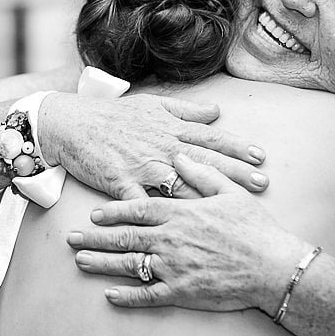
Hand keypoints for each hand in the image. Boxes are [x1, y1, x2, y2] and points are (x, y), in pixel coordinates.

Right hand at [38, 92, 267, 200]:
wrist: (72, 124)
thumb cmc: (112, 115)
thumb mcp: (151, 104)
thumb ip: (185, 109)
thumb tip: (216, 112)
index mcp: (169, 129)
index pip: (210, 138)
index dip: (236, 147)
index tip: (260, 156)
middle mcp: (161, 147)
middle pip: (205, 162)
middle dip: (235, 173)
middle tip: (262, 183)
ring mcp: (142, 167)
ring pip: (182, 185)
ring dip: (209, 197)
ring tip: (232, 208)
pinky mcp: (123, 184)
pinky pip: (145, 206)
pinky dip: (160, 218)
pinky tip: (179, 230)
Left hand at [66, 156, 301, 311]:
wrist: (274, 267)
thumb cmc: (254, 228)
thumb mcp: (228, 192)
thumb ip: (200, 173)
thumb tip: (179, 156)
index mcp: (180, 213)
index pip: (137, 209)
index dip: (113, 211)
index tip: (94, 213)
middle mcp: (170, 239)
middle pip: (124, 237)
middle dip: (95, 237)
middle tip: (71, 238)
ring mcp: (173, 267)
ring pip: (129, 264)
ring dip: (102, 263)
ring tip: (81, 261)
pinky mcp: (181, 292)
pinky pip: (147, 295)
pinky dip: (127, 296)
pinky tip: (110, 296)